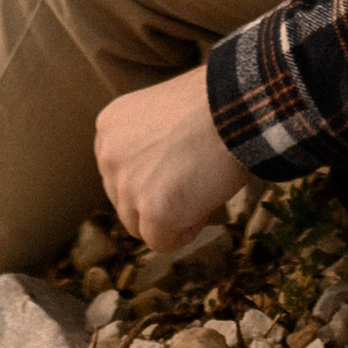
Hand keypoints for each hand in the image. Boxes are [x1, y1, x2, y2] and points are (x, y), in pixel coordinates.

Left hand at [94, 64, 249, 249]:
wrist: (239, 106)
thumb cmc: (215, 104)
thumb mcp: (163, 111)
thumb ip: (146, 143)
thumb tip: (153, 176)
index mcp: (109, 126)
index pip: (120, 173)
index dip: (153, 175)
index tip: (180, 162)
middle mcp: (108, 155)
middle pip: (126, 203)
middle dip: (159, 199)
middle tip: (195, 175)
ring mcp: (127, 185)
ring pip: (141, 226)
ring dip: (172, 216)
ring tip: (201, 184)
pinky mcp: (153, 211)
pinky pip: (163, 242)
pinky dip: (187, 230)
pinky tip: (205, 200)